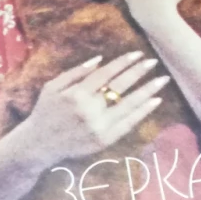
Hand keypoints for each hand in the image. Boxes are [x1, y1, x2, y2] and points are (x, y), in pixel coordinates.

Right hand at [20, 51, 170, 159]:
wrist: (38, 145)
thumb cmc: (45, 112)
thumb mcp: (52, 87)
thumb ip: (75, 72)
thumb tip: (100, 60)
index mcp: (76, 94)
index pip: (106, 74)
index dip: (123, 63)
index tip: (137, 54)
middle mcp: (89, 109)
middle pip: (120, 87)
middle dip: (139, 72)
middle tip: (154, 62)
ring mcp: (98, 126)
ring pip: (128, 105)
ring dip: (147, 91)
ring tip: (162, 80)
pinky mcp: (104, 140)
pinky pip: (128, 124)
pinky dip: (142, 112)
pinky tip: (154, 102)